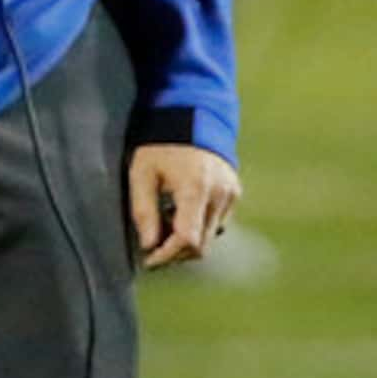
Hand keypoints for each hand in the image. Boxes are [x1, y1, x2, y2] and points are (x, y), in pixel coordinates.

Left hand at [129, 143, 241, 268]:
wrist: (191, 116)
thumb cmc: (159, 144)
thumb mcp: (141, 173)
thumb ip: (144, 210)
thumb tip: (148, 246)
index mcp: (196, 188)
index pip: (188, 239)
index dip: (167, 255)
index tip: (148, 260)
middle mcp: (220, 194)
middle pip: (202, 244)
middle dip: (175, 253)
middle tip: (151, 249)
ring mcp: (231, 194)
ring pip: (211, 236)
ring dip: (187, 241)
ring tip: (162, 226)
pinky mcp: (235, 193)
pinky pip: (217, 222)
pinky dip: (199, 226)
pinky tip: (178, 213)